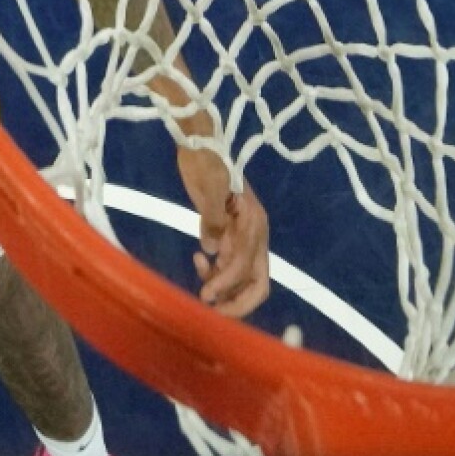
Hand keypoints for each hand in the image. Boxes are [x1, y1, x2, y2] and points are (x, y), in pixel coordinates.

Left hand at [178, 146, 269, 317]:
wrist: (198, 142)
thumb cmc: (204, 162)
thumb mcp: (209, 187)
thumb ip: (213, 219)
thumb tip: (212, 251)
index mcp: (254, 222)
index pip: (246, 267)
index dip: (227, 285)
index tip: (206, 297)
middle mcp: (254, 233)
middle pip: (257, 281)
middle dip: (239, 302)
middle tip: (214, 313)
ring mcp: (242, 234)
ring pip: (241, 276)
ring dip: (224, 286)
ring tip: (201, 283)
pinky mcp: (229, 232)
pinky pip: (228, 263)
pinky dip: (216, 270)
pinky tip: (198, 259)